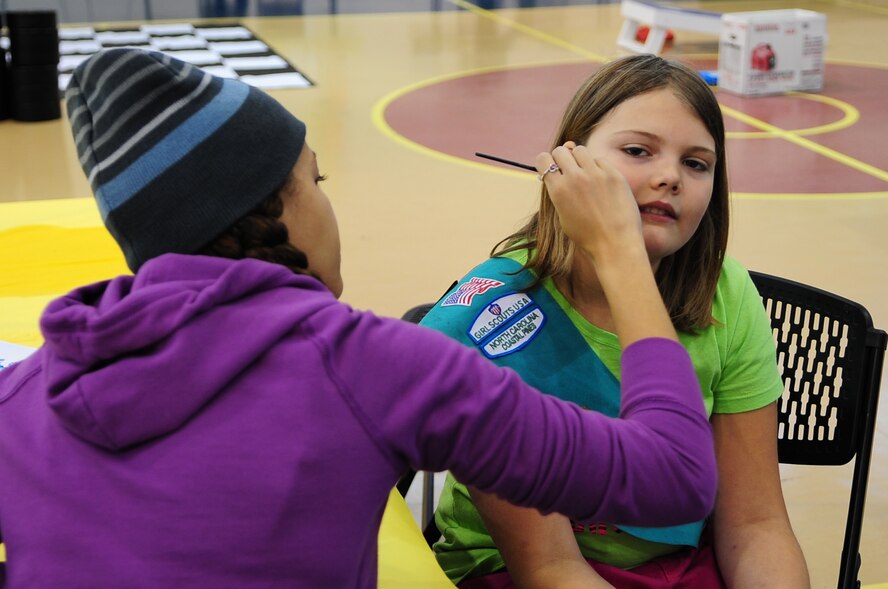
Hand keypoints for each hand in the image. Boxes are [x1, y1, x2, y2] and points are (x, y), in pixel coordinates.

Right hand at [536, 143, 643, 263]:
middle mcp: (575, 178)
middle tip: (568, 171)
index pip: (543, 160)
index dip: (546, 163)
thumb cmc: (587, 235)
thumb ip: (559, 190)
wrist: (614, 244)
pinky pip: (600, 160)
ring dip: (580, 159)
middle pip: (561, 151)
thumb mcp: (563, 215)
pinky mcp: (613, 174)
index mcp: (558, 190)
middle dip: (562, 159)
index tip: (552, 169)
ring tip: (585, 175)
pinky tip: (602, 183)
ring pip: (580, 150)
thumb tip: (560, 167)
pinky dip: (598, 167)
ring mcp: (595, 174)